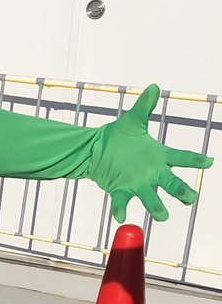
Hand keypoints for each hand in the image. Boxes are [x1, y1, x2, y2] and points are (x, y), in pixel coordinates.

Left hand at [88, 84, 212, 223]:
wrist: (95, 150)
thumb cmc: (117, 136)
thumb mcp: (132, 121)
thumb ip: (144, 107)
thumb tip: (154, 88)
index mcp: (158, 155)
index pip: (181, 158)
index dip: (195, 160)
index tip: (208, 162)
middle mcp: (152, 172)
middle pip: (172, 183)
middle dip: (182, 191)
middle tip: (191, 198)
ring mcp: (137, 183)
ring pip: (151, 198)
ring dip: (157, 207)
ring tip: (163, 215)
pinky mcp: (120, 190)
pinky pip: (122, 202)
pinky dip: (121, 209)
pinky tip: (121, 216)